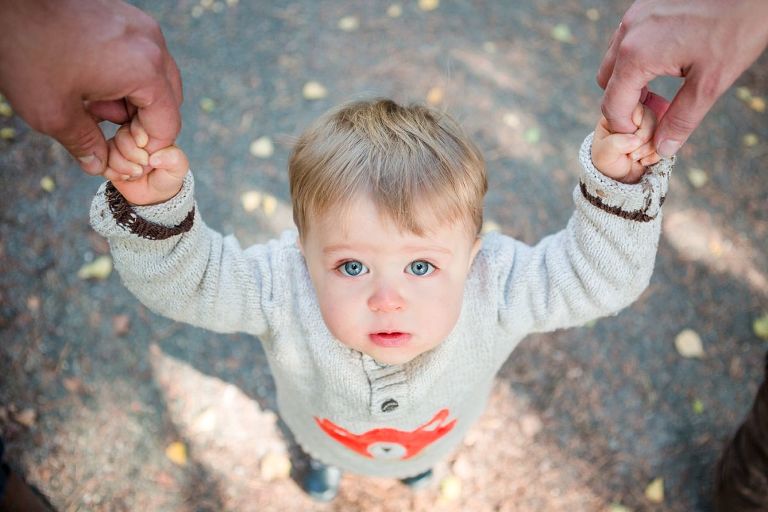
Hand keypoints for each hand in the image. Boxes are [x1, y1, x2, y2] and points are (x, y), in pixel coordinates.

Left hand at [0, 0, 181, 175]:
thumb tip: (99, 165)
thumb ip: (84, 144)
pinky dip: (123, 77)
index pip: (168, 124)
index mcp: (144, 69)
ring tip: (90, 103)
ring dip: (130, 100)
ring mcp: (139, 27)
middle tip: (107, 133)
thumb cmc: (25, 47)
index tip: (122, 157)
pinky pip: (139, 57)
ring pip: (153, 79)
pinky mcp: (124, 17)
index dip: (147, 149)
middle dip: (140, 124)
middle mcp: (151, 44)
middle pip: (167, 101)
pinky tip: (89, 80)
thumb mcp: (52, 112)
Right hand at [108, 117, 188, 205]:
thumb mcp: (178, 168)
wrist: (154, 195)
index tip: (145, 146)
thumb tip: (155, 157)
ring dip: (123, 166)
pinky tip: (126, 177)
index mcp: (149, 131)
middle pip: (121, 136)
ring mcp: (117, 147)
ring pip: (109, 150)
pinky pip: (102, 163)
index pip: (138, 123)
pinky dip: (113, 173)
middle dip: (131, 155)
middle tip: (143, 165)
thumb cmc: (168, 176)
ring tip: (136, 174)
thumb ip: (174, 159)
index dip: (138, 135)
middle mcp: (131, 135)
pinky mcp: (107, 160)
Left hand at [592, 104, 659, 183]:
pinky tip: (645, 160)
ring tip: (636, 158)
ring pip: (664, 128)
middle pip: (654, 119)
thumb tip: (635, 139)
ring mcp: (649, 122)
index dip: (637, 133)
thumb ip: (615, 144)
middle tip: (631, 156)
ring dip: (652, 149)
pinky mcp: (661, 131)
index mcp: (617, 113)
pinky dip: (659, 153)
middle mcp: (634, 114)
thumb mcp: (604, 155)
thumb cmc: (609, 162)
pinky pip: (670, 138)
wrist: (621, 177)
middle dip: (645, 142)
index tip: (625, 149)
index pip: (637, 112)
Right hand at [597, 0, 767, 156]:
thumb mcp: (711, 82)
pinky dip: (637, 58)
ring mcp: (635, 16)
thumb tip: (663, 148)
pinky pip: (628, 40)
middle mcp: (628, 33)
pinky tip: (667, 61)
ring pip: (615, 60)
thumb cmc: (737, 25)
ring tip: (661, 88)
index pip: (612, 105)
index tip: (647, 135)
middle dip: (625, 103)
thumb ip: (681, 119)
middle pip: (607, 83)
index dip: (626, 128)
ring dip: (630, 80)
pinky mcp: (646, 6)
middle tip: (656, 110)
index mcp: (637, 55)